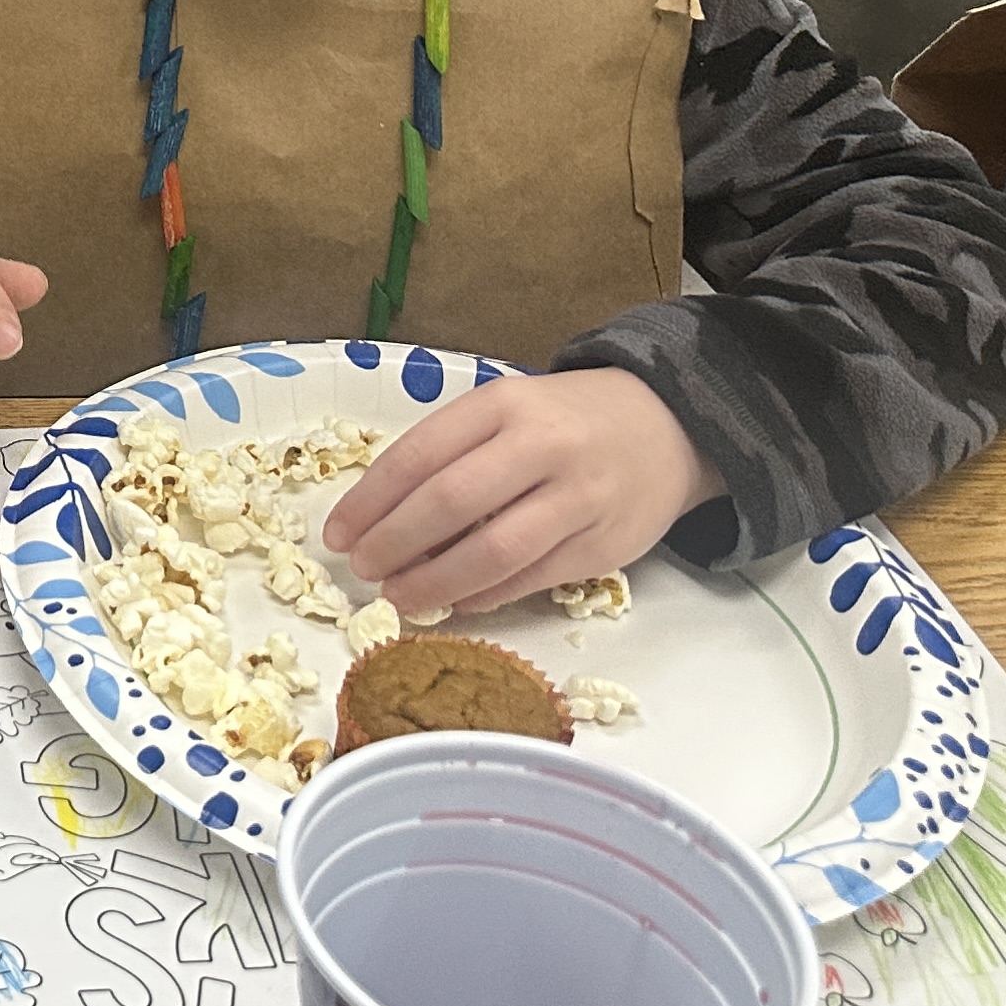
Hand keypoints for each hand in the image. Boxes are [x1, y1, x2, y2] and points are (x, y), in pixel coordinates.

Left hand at [317, 369, 720, 618]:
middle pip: (450, 503)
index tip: (337, 534)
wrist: (668, 425)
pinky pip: (532, 579)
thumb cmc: (565, 420)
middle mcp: (541, 447)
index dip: (369, 502)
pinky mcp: (604, 545)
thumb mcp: (506, 410)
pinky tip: (455, 601)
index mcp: (503, 405)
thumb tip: (381, 520)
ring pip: (494, 551)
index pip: (419, 455)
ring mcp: (578, 498)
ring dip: (435, 581)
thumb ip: (452, 453)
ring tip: (399, 597)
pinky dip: (485, 595)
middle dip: (394, 543)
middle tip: (362, 569)